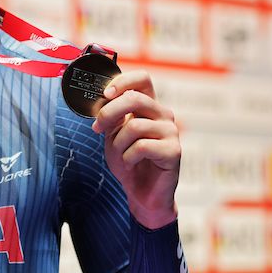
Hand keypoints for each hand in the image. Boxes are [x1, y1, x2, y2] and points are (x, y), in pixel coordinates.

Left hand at [90, 70, 180, 228]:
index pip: (142, 79)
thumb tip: (102, 100)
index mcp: (149, 107)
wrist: (142, 194)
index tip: (105, 94)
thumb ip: (111, 117)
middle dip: (109, 113)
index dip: (122, 81)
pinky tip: (132, 164)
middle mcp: (163, 115)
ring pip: (134, 126)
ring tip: (121, 156)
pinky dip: (128, 158)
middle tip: (98, 129)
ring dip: (118, 144)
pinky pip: (141, 147)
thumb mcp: (113, 135)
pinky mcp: (174, 151)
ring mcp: (171, 132)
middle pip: (134, 98)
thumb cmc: (129, 162)